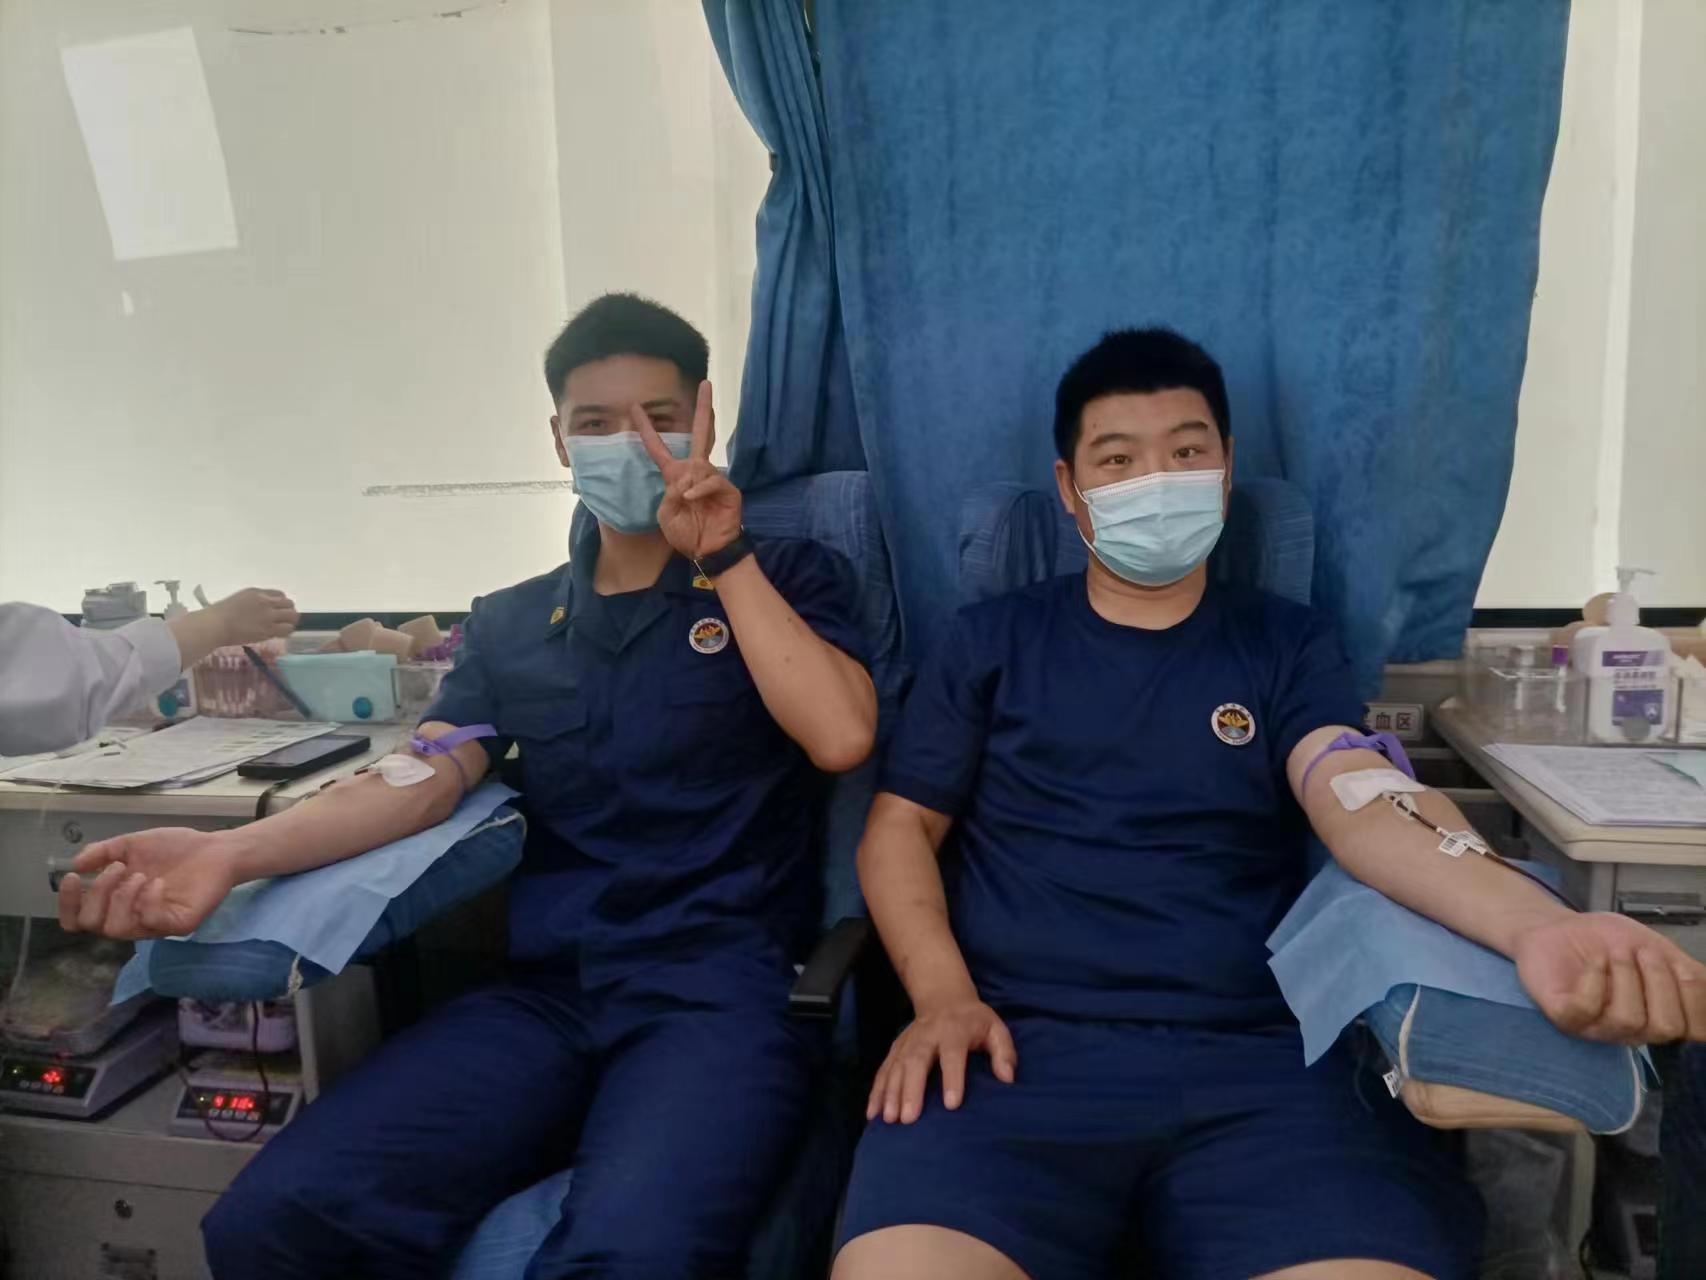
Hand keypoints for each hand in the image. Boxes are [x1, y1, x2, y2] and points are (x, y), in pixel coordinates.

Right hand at [57, 827, 239, 939]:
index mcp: (117, 902)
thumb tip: (75, 864)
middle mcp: (132, 918)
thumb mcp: (132, 844)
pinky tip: (159, 883)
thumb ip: (103, 852)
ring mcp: (155, 925)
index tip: (70, 877)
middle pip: (94, 924)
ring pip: (118, 929)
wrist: (217, 848)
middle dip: (98, 894)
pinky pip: (152, 923)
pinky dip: (149, 901)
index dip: (67, 904)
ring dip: (122, 898)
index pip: (79, 919)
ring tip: (140, 875)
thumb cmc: (175, 849)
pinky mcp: (179, 925)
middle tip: (119, 868)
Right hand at [210, 588, 298, 646]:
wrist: (216, 624)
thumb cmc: (220, 613)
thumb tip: (263, 607)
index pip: (279, 594)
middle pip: (289, 604)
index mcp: (257, 592)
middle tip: (283, 618)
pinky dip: (286, 631)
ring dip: (290, 621)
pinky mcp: (268, 630)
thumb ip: (254, 601)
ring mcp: (269, 616)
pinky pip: (286, 630)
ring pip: (292, 616)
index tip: (277, 609)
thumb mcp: (239, 599)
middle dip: (288, 611)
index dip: (281, 602)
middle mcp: (266, 602)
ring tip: (283, 626)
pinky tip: (280, 634)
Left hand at [632, 381, 742, 561]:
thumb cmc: (686, 534)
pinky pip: (711, 480)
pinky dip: (700, 489)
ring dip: (690, 482)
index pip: (658, 448)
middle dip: (703, 408)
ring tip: (688, 501)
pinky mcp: (728, 489)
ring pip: (700, 464)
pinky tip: (694, 499)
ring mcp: (713, 479)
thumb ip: (670, 495)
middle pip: (699, 433)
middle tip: (705, 384)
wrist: (709, 551)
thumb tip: (685, 481)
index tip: (635, 408)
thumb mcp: (666, 515)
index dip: (646, 428)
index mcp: (676, 476)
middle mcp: (695, 472)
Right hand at [866, 997, 1017, 1123]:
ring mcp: (908, 1041)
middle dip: (911, 1090)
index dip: (952, 1079)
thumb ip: (1004, 1052)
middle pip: (916, 1061)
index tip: (951, 1105)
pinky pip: (884, 1069)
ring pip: (896, 1066)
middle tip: (908, 1118)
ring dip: (890, 1092)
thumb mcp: (996, 1029)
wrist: (944, 998)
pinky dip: (876, 1091)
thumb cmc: (974, 1022)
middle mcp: (927, 1035)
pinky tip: (872, 1113)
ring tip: (889, 1119)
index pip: (952, 1055)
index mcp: (954, 1030)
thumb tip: (1007, 1078)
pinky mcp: (896, 1048)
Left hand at [1517, 912, 1705, 1042]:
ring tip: (1616, 954)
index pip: (1694, 1030)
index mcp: (1658, 1018)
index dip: (1694, 998)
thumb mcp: (1658, 950)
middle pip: (1665, 1028)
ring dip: (1627, 977)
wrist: (1561, 926)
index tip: (1680, 965)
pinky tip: (1595, 962)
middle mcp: (1631, 1031)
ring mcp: (1596, 1028)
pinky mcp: (1564, 1017)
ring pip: (1629, 1020)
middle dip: (1660, 983)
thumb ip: (1688, 973)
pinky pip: (1587, 1008)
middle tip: (1643, 952)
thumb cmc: (1610, 943)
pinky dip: (1596, 979)